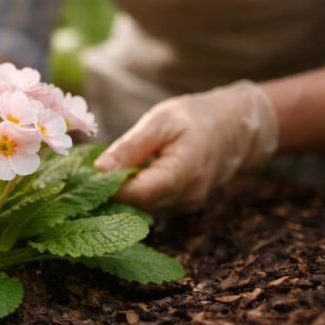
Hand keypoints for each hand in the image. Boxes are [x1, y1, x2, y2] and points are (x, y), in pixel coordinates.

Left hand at [94, 80, 278, 209]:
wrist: (239, 125)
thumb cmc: (198, 117)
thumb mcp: (160, 122)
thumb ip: (130, 147)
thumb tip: (99, 169)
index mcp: (181, 174)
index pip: (136, 194)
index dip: (108, 187)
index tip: (85, 174)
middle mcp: (187, 196)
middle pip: (138, 205)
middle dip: (111, 191)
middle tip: (86, 174)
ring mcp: (188, 204)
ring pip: (145, 207)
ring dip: (124, 193)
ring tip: (104, 172)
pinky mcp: (185, 203)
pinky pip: (155, 203)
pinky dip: (138, 192)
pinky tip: (125, 176)